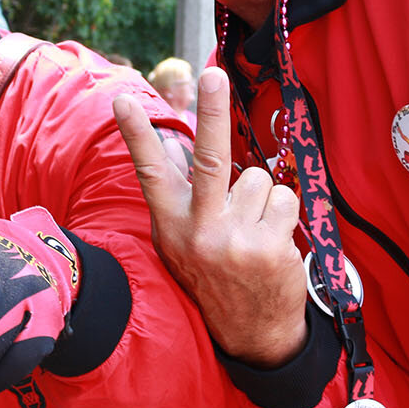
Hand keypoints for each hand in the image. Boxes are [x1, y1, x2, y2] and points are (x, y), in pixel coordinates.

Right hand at [113, 66, 307, 366]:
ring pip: (260, 179)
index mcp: (173, 226)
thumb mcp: (184, 242)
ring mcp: (235, 240)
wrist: (252, 334)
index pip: (152, 174)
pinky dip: (284, 213)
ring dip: (263, 197)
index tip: (123, 102)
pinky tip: (273, 239)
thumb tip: (173, 139)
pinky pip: (285, 199)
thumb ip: (181, 196)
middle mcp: (200, 231)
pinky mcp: (269, 246)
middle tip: (211, 73)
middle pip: (211, 159)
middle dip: (212, 110)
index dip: (138, 136)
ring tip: (253, 228)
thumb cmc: (216, 275)